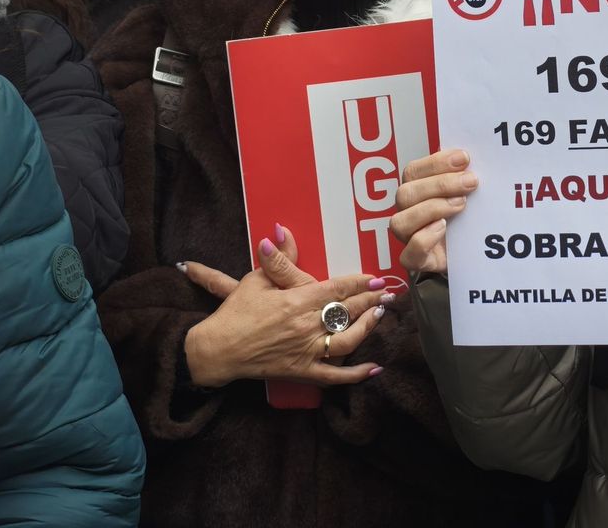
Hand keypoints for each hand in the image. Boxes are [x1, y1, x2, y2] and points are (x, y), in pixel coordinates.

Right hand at [180, 230, 387, 387]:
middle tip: (388, 293)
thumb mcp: (256, 280)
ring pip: (347, 341)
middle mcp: (305, 326)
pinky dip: (355, 374)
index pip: (336, 289)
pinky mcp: (302, 371)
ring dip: (367, 328)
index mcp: (296, 301)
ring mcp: (306, 351)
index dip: (359, 283)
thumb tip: (282, 231)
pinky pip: (334, 375)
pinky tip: (374, 368)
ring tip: (379, 316)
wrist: (218, 350)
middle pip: (347, 311)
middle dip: (370, 301)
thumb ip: (278, 259)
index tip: (376, 278)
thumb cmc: (236, 313)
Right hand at [391, 149, 478, 272]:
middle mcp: (407, 212)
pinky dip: (423, 240)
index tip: (464, 158)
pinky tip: (443, 228)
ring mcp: (409, 238)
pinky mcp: (417, 262)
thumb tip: (469, 154)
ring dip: (432, 209)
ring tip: (461, 205)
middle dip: (440, 184)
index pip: (414, 171)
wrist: (472, 253)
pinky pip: (408, 255)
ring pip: (400, 221)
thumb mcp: (466, 193)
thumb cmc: (466, 218)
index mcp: (416, 189)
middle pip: (406, 193)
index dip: (436, 162)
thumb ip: (462, 174)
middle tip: (471, 182)